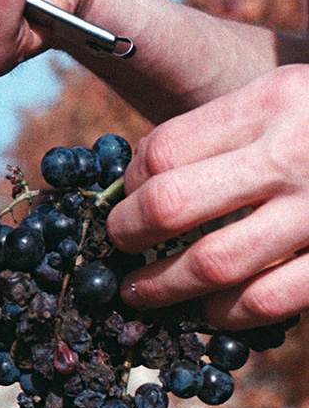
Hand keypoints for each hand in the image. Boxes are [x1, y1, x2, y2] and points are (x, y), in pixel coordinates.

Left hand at [107, 65, 308, 327]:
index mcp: (269, 104)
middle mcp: (292, 156)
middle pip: (173, 206)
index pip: (163, 151)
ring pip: (214, 264)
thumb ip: (223, 127)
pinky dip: (227, 314)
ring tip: (139, 292)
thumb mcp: (284, 94)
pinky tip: (206, 311)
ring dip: (162, 287)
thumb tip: (139, 175)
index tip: (124, 198)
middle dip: (128, 234)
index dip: (129, 182)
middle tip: (116, 246)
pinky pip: (271, 301)